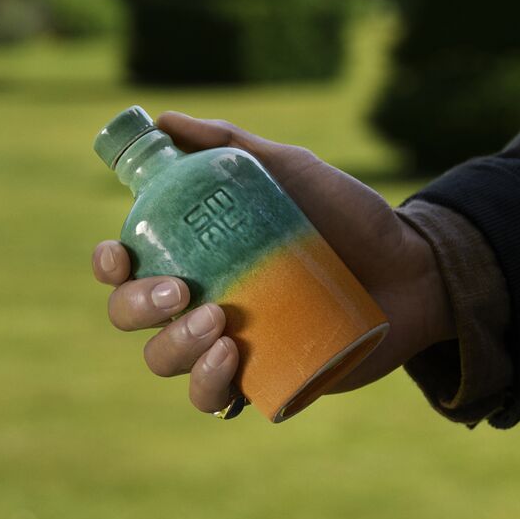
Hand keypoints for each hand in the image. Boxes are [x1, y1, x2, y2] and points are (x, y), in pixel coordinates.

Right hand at [92, 111, 454, 413]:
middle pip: (130, 314)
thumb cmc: (348, 215)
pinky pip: (212, 399)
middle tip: (181, 290)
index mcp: (199, 251)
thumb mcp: (290, 169)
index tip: (121, 254)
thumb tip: (165, 119)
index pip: (129, 263)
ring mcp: (228, 343)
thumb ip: (230, 143)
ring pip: (164, 360)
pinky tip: (230, 358)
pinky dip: (208, 384)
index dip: (108, 263)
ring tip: (221, 321)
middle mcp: (203, 297)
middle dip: (137, 306)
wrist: (411, 268)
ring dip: (175, 345)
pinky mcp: (262, 379)